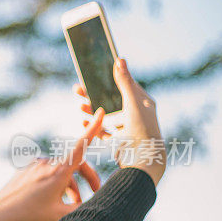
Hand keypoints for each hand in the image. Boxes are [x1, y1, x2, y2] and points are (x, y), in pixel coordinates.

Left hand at [0, 109, 105, 220]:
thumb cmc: (29, 215)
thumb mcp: (59, 215)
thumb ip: (80, 208)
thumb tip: (93, 204)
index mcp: (58, 171)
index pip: (81, 146)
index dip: (92, 129)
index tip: (100, 112)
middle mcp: (47, 164)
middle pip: (75, 164)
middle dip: (87, 178)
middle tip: (95, 192)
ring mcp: (35, 165)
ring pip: (60, 171)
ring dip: (70, 185)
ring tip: (71, 204)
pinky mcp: (26, 169)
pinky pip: (46, 173)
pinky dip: (55, 183)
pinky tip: (52, 199)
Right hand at [73, 57, 164, 186]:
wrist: (142, 160)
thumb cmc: (141, 129)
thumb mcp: (132, 103)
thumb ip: (125, 82)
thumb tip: (119, 60)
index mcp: (143, 103)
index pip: (124, 86)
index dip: (109, 79)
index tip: (94, 74)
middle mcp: (136, 114)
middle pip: (111, 100)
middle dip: (95, 95)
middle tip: (78, 89)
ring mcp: (127, 128)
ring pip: (106, 116)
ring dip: (92, 110)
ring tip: (80, 107)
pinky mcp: (119, 141)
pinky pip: (103, 132)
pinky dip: (94, 127)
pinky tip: (84, 122)